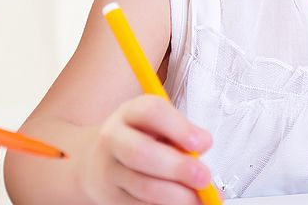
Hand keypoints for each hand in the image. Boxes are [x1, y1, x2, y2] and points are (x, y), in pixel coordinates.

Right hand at [77, 94, 215, 203]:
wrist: (102, 160)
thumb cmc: (143, 138)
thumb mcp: (160, 125)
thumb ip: (182, 132)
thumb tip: (204, 144)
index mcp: (130, 113)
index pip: (151, 112)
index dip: (179, 128)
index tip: (202, 144)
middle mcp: (113, 138)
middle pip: (142, 153)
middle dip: (178, 168)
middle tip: (204, 177)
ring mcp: (108, 170)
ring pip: (142, 186)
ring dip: (176, 195)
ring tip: (199, 197)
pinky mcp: (110, 198)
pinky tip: (181, 204)